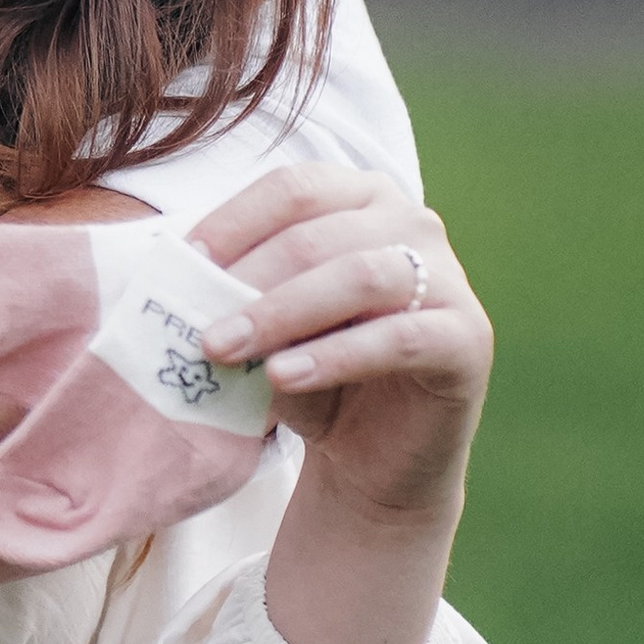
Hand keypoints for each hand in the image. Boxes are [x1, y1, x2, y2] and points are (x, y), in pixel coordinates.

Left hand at [191, 162, 493, 643]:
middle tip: (198, 328)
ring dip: (282, 313)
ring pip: (359, 277)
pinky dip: (335, 356)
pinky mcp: (468, 338)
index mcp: (361, 197)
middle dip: (250, 279)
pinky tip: (283, 377)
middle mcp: (412, 223)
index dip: (234, 221)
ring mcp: (448, 278)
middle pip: (320, 234)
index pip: (293, 188)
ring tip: (226, 351)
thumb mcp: (267, 325)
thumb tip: (175, 274)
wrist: (369, 455)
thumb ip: (235, 293)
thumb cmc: (309, 371)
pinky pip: (399, 337)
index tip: (181, 263)